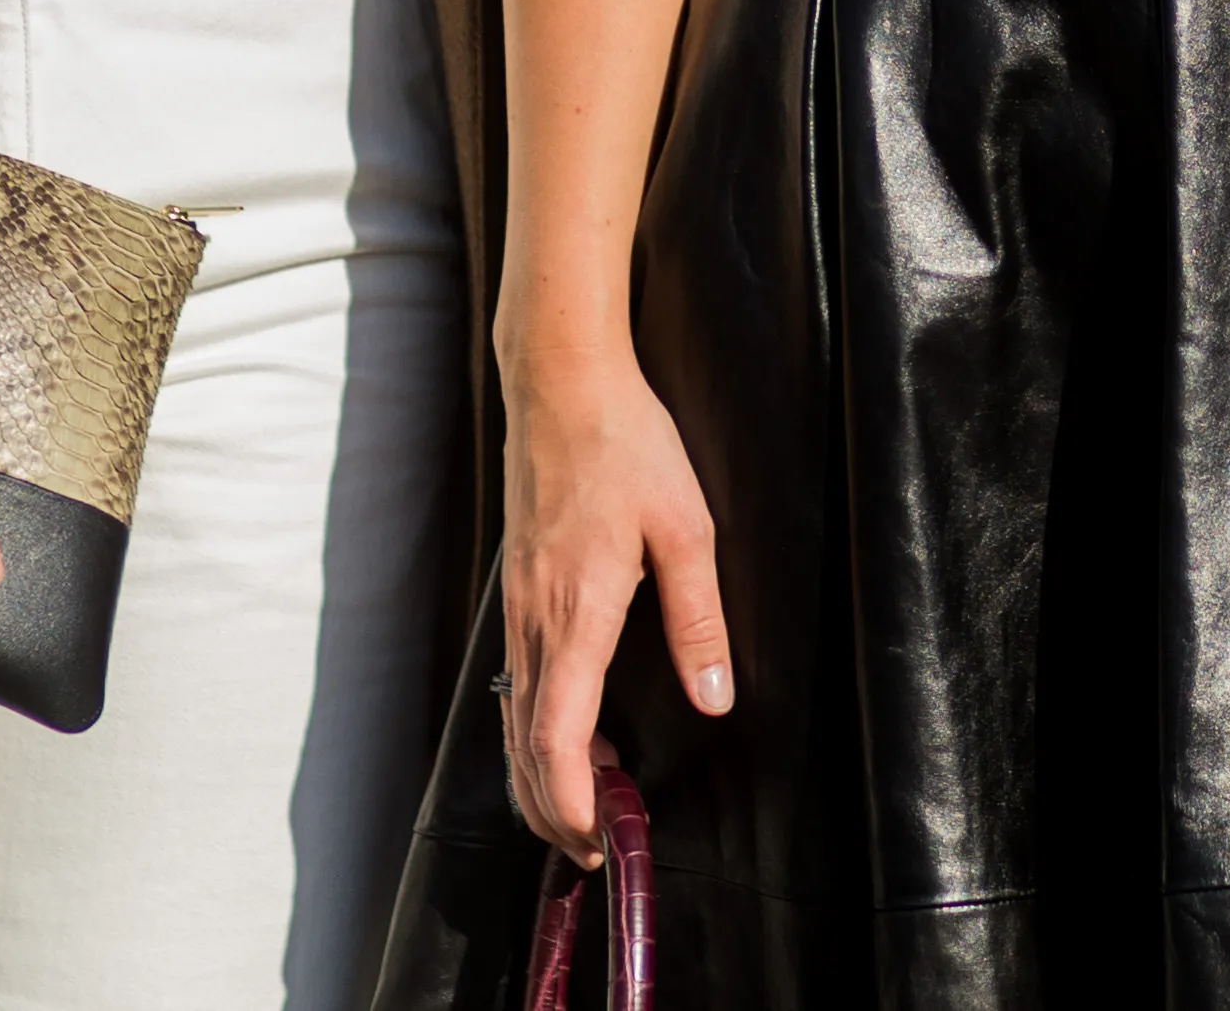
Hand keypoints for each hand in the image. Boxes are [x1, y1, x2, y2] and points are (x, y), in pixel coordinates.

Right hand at [491, 334, 732, 861]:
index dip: (570, 803)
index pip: (555, 738)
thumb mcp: (686, 527)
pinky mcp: (518, 590)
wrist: (560, 381)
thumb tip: (715, 702)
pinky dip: (536, 728)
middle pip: (524, 746)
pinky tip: (576, 731)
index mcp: (577, 612)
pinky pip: (519, 683)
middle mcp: (533, 619)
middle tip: (598, 848)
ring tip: (589, 807)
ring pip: (514, 719)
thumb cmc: (627, 444)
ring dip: (541, 774)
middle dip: (552, 810)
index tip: (598, 841)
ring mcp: (517, 606)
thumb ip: (699, 621)